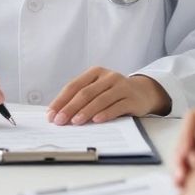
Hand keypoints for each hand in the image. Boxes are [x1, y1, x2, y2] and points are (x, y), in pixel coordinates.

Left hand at [46, 67, 170, 124]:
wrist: (143, 92)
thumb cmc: (114, 93)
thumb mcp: (98, 90)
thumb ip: (81, 98)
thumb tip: (59, 113)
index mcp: (95, 72)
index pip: (74, 86)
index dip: (61, 100)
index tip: (51, 114)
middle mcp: (108, 76)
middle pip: (85, 93)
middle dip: (70, 108)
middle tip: (60, 121)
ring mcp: (121, 86)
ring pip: (100, 99)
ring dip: (86, 111)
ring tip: (75, 122)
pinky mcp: (132, 98)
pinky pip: (117, 106)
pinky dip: (106, 113)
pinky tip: (97, 120)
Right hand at [173, 103, 194, 189]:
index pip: (194, 117)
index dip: (185, 135)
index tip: (185, 155)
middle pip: (188, 135)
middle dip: (180, 153)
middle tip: (180, 173)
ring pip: (189, 150)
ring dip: (181, 165)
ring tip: (181, 183)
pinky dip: (190, 174)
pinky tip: (187, 187)